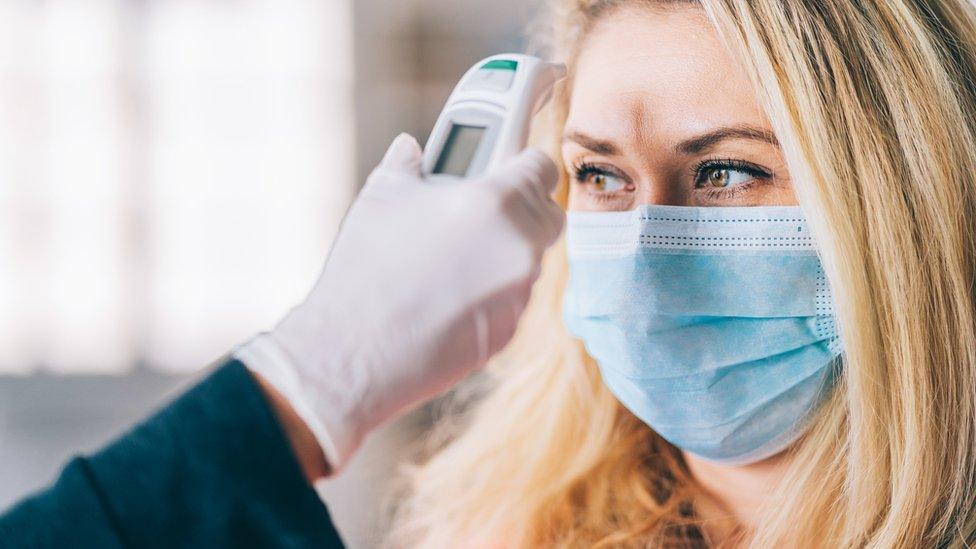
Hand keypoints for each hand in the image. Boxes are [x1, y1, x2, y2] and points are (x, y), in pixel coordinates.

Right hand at [236, 133, 563, 475]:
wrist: (354, 352)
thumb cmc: (367, 269)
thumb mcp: (381, 197)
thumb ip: (407, 164)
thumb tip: (410, 149)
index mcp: (497, 202)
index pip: (541, 166)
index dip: (521, 162)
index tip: (504, 166)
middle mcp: (520, 247)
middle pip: (548, 214)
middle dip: (522, 207)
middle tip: (480, 209)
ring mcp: (519, 293)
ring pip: (531, 258)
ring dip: (505, 250)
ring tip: (453, 255)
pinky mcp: (509, 331)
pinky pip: (514, 296)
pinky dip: (493, 289)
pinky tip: (449, 293)